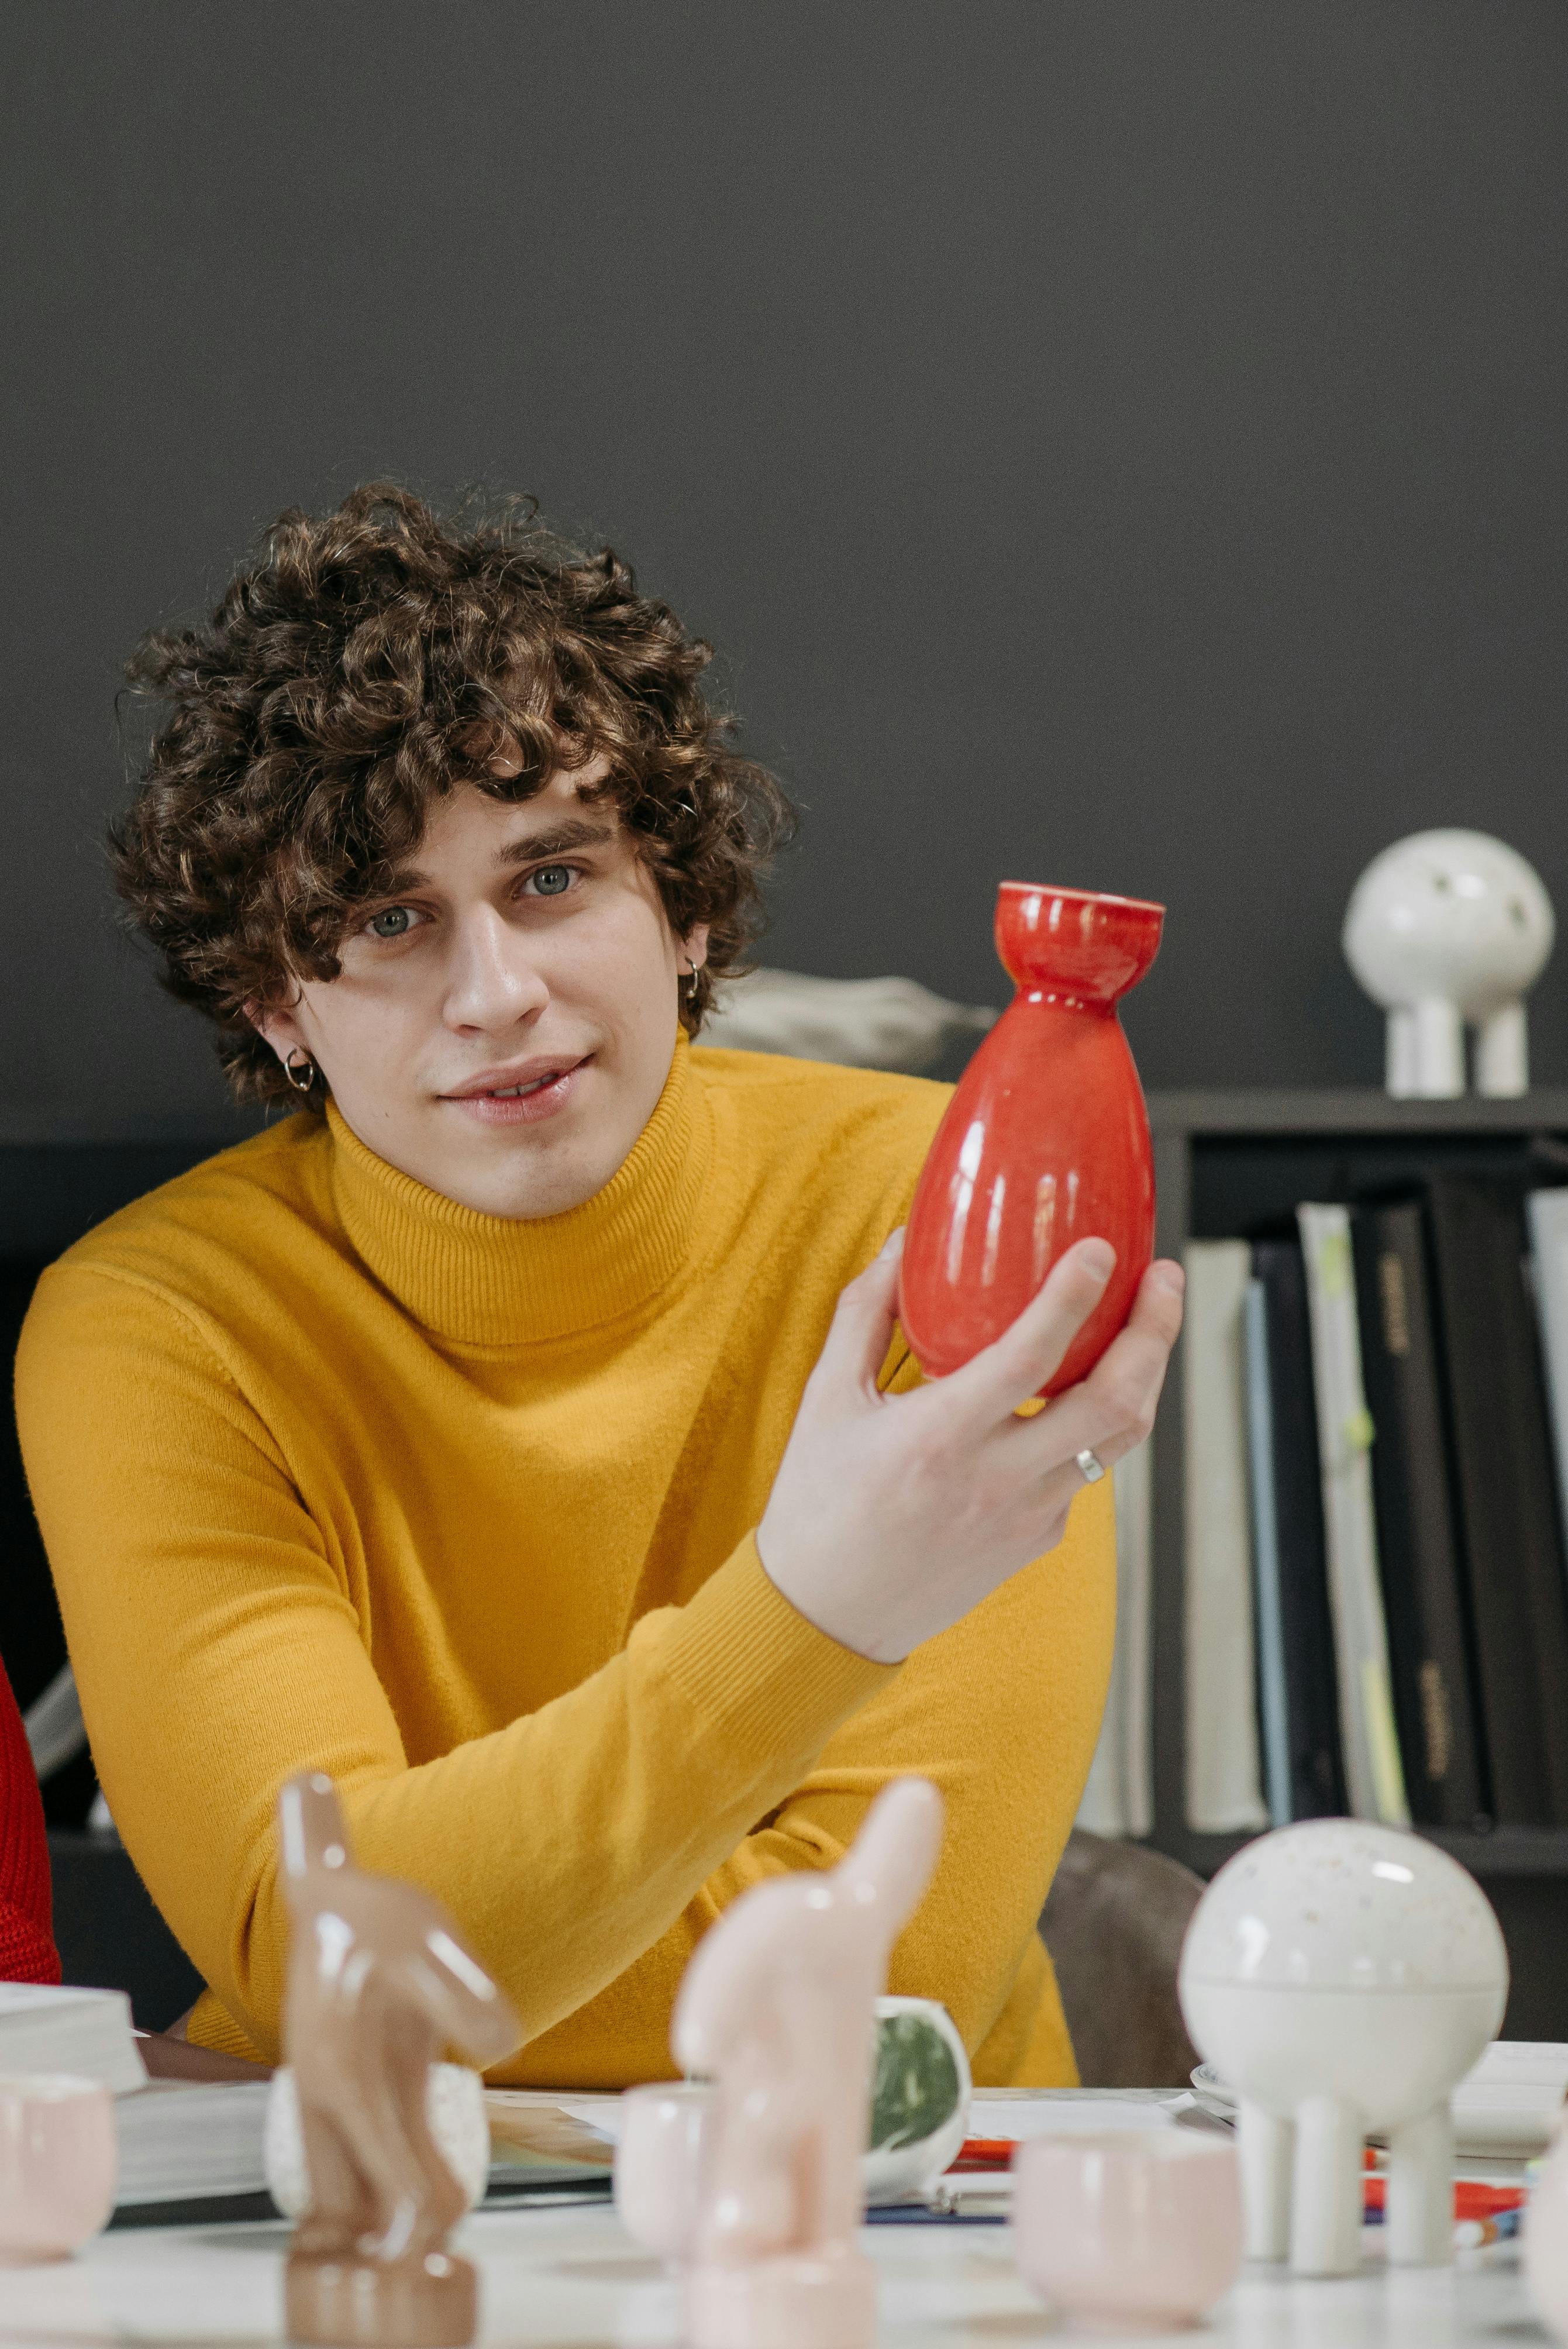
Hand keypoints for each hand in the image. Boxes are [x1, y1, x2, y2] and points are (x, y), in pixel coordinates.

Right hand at [756, 1232, 1184, 1663]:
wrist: (825, 1618)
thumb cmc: (817, 1504)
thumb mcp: (827, 1399)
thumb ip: (866, 1313)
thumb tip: (900, 1243)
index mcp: (939, 1439)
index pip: (1029, 1357)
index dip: (1074, 1297)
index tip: (1100, 1250)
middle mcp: (996, 1481)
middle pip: (1114, 1403)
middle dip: (1155, 1332)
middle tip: (1165, 1278)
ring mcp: (1027, 1516)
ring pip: (1119, 1439)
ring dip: (1145, 1375)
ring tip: (1148, 1324)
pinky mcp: (1038, 1540)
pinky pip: (1084, 1471)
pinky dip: (1093, 1424)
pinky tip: (1080, 1392)